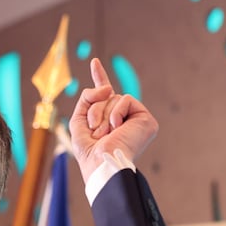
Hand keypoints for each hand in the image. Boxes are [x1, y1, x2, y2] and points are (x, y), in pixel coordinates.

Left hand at [69, 58, 157, 181]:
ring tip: (105, 134)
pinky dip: (116, 112)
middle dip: (94, 110)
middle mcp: (123, 117)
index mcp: (108, 119)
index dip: (99, 77)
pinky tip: (117, 127)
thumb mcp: (79, 120)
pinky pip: (126, 99)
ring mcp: (136, 118)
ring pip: (114, 97)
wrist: (101, 163)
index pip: (104, 95)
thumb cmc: (89, 150)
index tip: (94, 62)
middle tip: (95, 131)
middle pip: (106, 95)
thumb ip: (88, 97)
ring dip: (103, 115)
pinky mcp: (146, 120)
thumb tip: (108, 88)